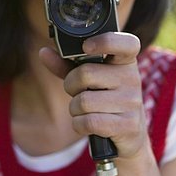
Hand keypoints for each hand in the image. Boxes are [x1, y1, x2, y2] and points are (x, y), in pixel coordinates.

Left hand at [39, 32, 146, 158]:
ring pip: (84, 101)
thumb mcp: (88, 79)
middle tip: (77, 91)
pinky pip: (89, 122)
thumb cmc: (104, 98)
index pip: (125, 43)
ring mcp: (132, 101)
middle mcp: (132, 78)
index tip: (86, 46)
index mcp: (125, 60)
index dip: (105, 41)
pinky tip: (86, 123)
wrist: (129, 133)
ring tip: (84, 109)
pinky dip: (79, 124)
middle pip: (85, 74)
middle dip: (71, 85)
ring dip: (74, 108)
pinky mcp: (128, 124)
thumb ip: (66, 65)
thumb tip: (43, 52)